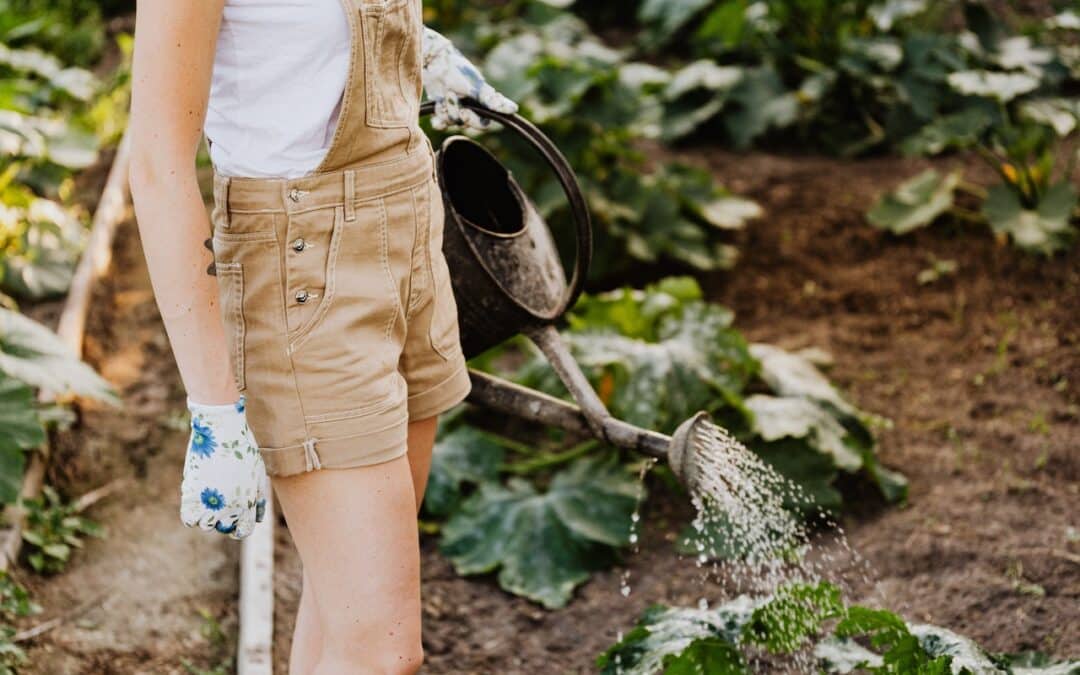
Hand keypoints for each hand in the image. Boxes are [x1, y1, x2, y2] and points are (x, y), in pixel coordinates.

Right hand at [180, 396, 267, 539]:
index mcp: (248, 503)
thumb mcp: (258, 473)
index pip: (243, 531)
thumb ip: (258, 498)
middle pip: (225, 528)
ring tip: (209, 499)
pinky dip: (191, 514)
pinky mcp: (191, 494)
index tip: (235, 519)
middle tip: (221, 504)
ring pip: (206, 525)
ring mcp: (210, 502)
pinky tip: (196, 500)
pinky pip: (189, 519)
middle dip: (224, 520)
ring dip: (207, 516)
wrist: (221, 430)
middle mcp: (230, 507)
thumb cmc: (242, 448)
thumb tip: (258, 517)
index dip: (239, 527)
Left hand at [421, 27, 517, 130]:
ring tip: (444, 93)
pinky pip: (440, 124)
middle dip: (456, 112)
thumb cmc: (458, 70)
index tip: (463, 111)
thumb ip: (493, 101)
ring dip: (446, 110)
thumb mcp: (476, 86)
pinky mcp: (441, 110)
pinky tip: (437, 105)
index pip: (483, 124)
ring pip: (451, 122)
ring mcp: (454, 109)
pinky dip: (437, 118)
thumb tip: (514, 109)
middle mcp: (469, 108)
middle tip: (450, 95)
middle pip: (465, 124)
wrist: (435, 60)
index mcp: (481, 104)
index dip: (473, 121)